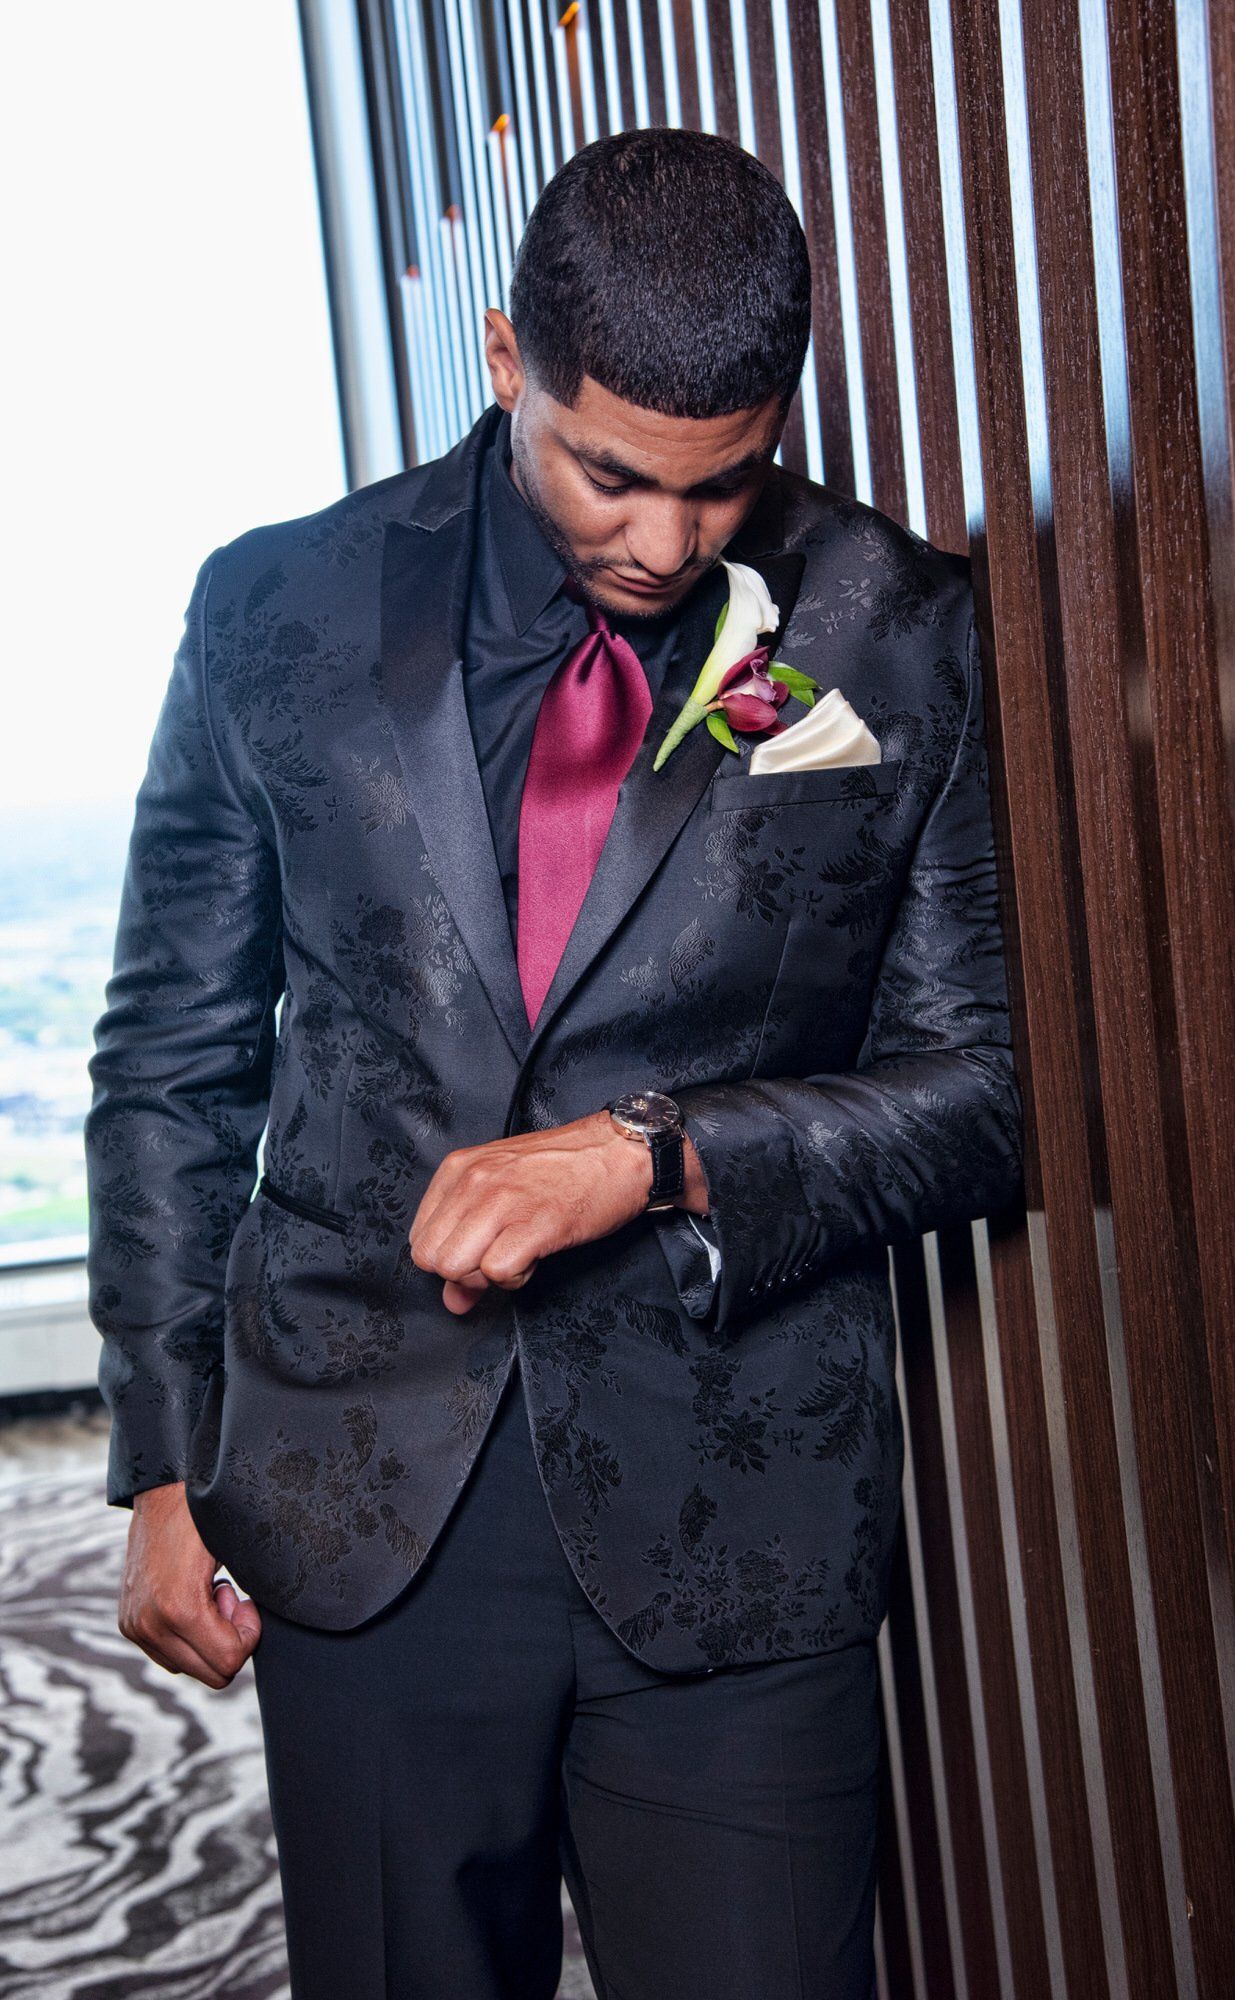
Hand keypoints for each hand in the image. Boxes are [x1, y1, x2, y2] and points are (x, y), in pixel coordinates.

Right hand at [118, 1480, 261, 1687]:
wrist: (162, 1491)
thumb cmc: (207, 1517)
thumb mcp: (238, 1555)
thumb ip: (246, 1601)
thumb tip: (258, 1633)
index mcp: (179, 1608)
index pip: (229, 1662)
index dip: (248, 1634)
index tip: (246, 1601)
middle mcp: (150, 1625)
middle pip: (211, 1674)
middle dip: (229, 1640)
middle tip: (228, 1598)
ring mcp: (135, 1626)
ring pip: (189, 1668)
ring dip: (207, 1638)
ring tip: (208, 1595)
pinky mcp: (128, 1623)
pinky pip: (169, 1655)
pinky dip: (188, 1635)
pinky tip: (191, 1598)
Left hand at [408, 1108, 665, 1312]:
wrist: (620, 1151)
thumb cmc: (564, 1168)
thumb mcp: (503, 1191)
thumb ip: (467, 1240)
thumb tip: (452, 1301)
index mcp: (458, 1168)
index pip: (419, 1238)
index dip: (450, 1257)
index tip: (480, 1249)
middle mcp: (474, 1181)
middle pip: (431, 1258)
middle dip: (462, 1272)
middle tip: (498, 1256)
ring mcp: (503, 1201)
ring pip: (456, 1267)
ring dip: (487, 1276)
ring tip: (517, 1254)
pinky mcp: (536, 1224)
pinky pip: (497, 1273)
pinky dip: (516, 1278)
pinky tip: (535, 1256)